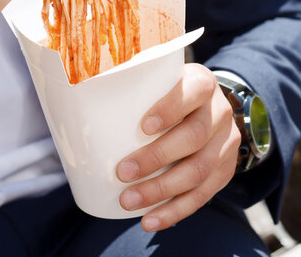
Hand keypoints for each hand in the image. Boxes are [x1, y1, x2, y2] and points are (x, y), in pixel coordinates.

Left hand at [116, 63, 240, 230]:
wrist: (208, 108)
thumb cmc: (169, 95)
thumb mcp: (159, 81)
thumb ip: (132, 87)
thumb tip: (73, 98)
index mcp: (202, 84)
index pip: (192, 92)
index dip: (171, 109)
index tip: (144, 127)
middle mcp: (219, 112)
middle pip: (194, 136)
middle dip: (157, 158)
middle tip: (123, 172)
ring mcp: (226, 143)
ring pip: (199, 170)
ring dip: (162, 190)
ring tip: (130, 201)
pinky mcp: (225, 170)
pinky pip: (203, 195)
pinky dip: (175, 210)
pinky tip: (151, 220)